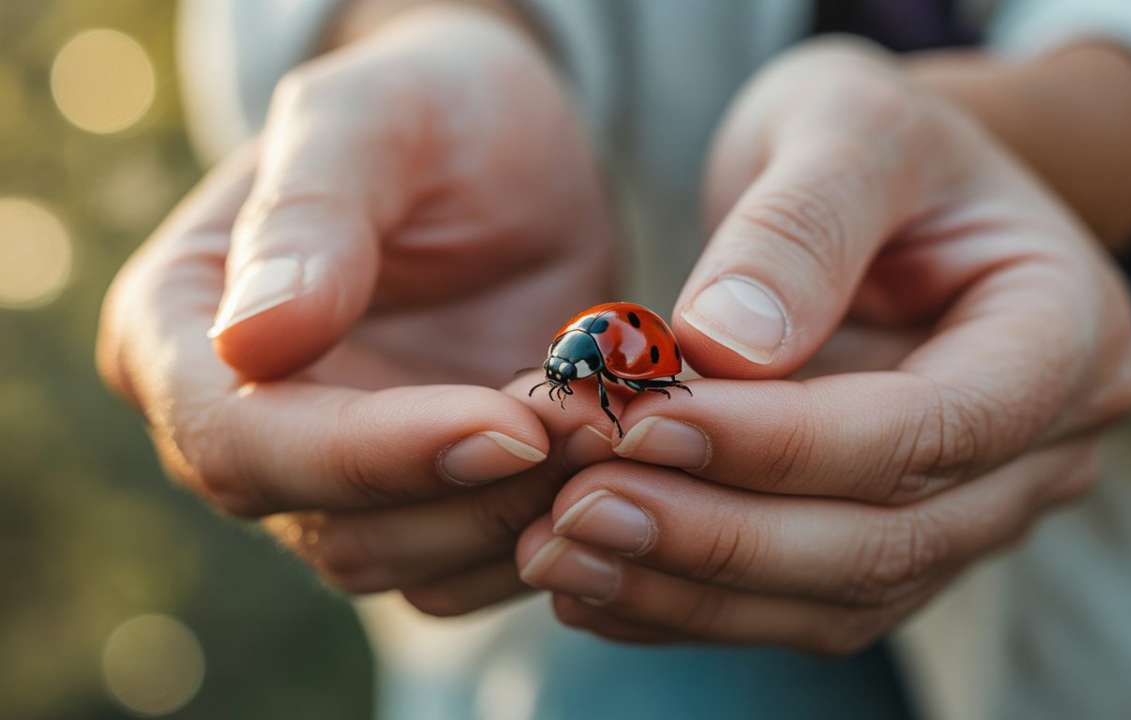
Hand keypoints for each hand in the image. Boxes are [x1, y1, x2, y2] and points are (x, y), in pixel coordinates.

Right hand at [97, 7, 615, 613]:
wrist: (506, 152)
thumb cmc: (428, 110)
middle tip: (595, 426)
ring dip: (518, 517)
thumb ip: (308, 217)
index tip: (510, 426)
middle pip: (332, 525)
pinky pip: (467, 568)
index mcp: (178, 333)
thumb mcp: (370, 119)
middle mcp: (242, 427)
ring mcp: (331, 478)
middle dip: (471, 493)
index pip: (245, 441)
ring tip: (610, 428)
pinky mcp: (417, 502)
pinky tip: (604, 465)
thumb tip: (248, 346)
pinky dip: (539, 534)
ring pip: (408, 567)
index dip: (375, 453)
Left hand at [515, 41, 1130, 650]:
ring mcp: (969, 509)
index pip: (934, 427)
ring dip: (694, 589)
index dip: (788, 443)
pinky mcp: (889, 539)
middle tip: (580, 509)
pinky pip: (800, 604)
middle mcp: (1038, 449)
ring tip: (564, 554)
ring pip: (840, 595)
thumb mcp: (845, 126)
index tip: (649, 422)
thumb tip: (725, 346)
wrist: (877, 189)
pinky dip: (694, 604)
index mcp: (1063, 335)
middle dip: (724, 536)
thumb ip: (800, 225)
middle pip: (889, 537)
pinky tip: (595, 583)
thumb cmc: (871, 142)